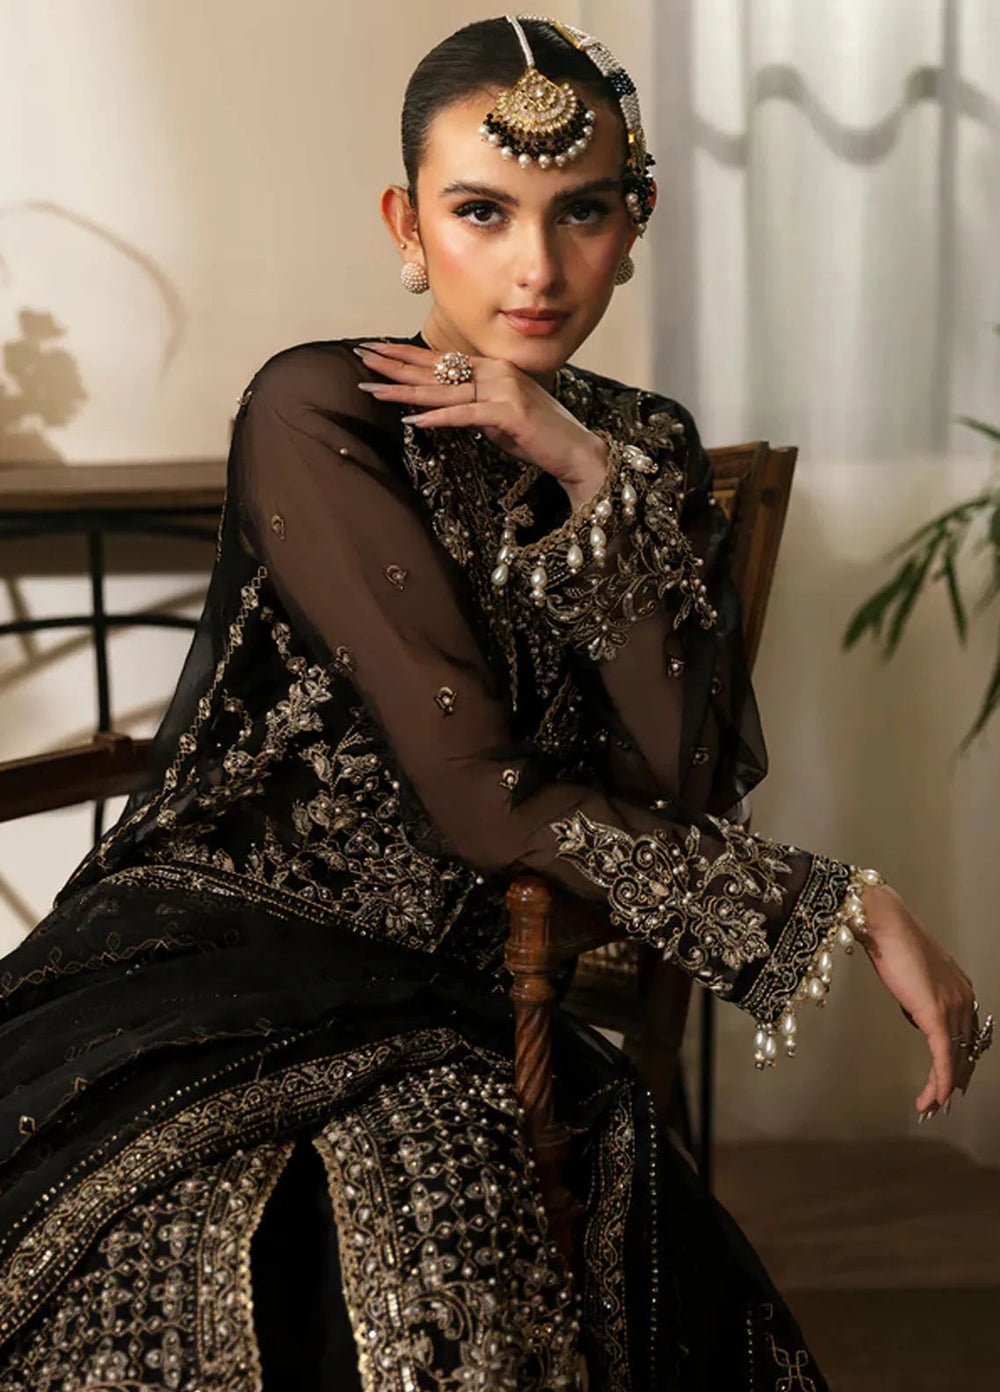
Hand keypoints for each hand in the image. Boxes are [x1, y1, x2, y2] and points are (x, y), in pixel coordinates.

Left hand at [353, 341, 607, 504]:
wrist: (576, 452)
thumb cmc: (539, 439)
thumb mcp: (499, 419)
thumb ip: (474, 408)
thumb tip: (448, 409)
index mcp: (493, 369)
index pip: (441, 360)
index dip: (406, 355)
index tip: (376, 351)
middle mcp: (496, 372)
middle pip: (435, 367)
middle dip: (395, 363)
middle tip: (361, 357)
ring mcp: (502, 389)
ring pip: (443, 390)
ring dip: (404, 390)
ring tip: (373, 388)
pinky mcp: (508, 413)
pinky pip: (464, 414)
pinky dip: (437, 417)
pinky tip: (412, 420)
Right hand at [858, 882, 979, 1117]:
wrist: (884, 922)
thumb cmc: (891, 940)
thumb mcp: (912, 972)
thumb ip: (920, 993)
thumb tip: (916, 1010)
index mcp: (960, 988)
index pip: (965, 1034)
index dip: (957, 1060)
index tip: (947, 1079)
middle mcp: (964, 998)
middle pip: (965, 1049)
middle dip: (953, 1079)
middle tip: (939, 1101)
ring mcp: (952, 1005)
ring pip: (955, 1057)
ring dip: (943, 1085)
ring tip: (930, 1105)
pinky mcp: (936, 1013)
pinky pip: (944, 1055)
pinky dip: (942, 1080)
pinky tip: (936, 1097)